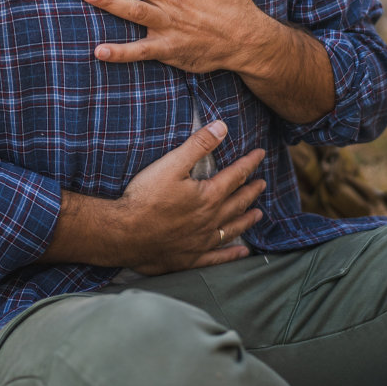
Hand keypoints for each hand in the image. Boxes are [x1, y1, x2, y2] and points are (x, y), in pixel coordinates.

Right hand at [115, 120, 266, 274]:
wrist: (124, 234)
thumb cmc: (146, 197)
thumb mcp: (172, 164)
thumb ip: (198, 145)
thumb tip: (222, 127)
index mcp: (208, 196)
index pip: (235, 175)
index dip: (249, 163)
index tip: (260, 155)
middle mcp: (210, 219)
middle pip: (237, 202)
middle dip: (251, 191)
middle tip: (262, 184)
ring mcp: (201, 241)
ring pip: (232, 229)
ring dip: (246, 220)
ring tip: (258, 214)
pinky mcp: (190, 258)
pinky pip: (218, 258)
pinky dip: (232, 254)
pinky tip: (241, 253)